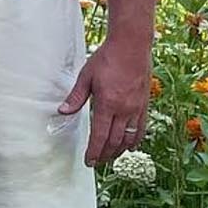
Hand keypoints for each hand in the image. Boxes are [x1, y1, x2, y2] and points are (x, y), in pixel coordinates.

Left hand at [58, 35, 153, 168]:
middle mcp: (124, 110)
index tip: (89, 161)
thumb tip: (62, 112)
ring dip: (119, 151)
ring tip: (110, 157)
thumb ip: (76, 97)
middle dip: (105, 155)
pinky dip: (135, 140)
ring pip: (128, 138)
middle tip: (97, 162)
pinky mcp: (144, 104)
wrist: (132, 45)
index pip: (99, 136)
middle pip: (114, 141)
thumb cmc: (107, 58)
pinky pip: (140, 128)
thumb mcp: (86, 76)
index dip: (94, 152)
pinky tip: (130, 146)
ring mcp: (136, 108)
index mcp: (107, 104)